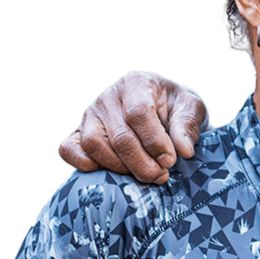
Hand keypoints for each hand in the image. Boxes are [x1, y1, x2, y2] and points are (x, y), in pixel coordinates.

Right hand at [57, 69, 209, 183]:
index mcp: (136, 82)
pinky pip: (69, 150)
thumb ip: (188, 127)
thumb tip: (184, 151)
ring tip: (145, 175)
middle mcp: (108, 96)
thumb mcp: (191, 110)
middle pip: (119, 136)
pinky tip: (112, 173)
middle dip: (142, 163)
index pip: (139, 113)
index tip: (170, 161)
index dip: (154, 141)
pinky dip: (84, 165)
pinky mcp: (77, 132)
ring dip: (120, 167)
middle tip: (161, 176)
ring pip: (94, 145)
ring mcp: (89, 114)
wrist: (159, 108)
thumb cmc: (175, 108)